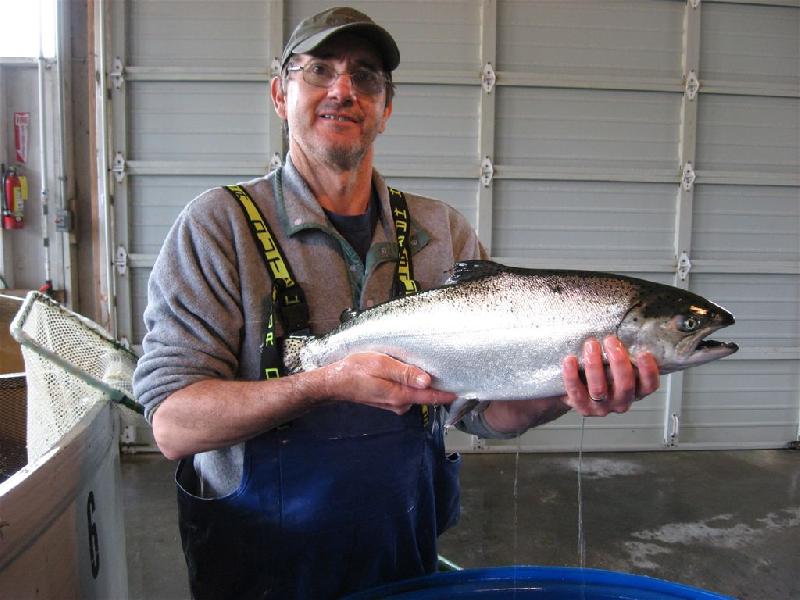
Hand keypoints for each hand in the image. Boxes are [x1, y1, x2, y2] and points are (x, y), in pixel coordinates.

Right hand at [319, 352, 455, 414]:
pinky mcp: (388, 400)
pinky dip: (408, 383)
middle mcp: (399, 404)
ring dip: (418, 381)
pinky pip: (405, 392)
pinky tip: (400, 371)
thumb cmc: (354, 371)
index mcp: (399, 395)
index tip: (464, 390)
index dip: (447, 393)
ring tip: (416, 365)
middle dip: (433, 383)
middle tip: (441, 367)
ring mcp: (393, 404)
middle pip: (424, 395)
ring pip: (414, 393)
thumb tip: (426, 380)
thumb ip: (404, 372)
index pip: (430, 397)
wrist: (333, 382)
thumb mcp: (380, 365)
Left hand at [561, 336, 659, 416]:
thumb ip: (624, 352)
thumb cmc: (602, 373)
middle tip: (611, 340)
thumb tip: (628, 326)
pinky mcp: (582, 407)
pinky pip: (576, 391)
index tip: (643, 352)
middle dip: (618, 361)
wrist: (577, 391)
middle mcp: (621, 402)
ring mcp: (601, 407)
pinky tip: (570, 359)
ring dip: (594, 364)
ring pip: (599, 389)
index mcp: (635, 391)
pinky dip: (571, 374)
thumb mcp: (617, 364)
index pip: (649, 386)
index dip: (649, 371)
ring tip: (591, 344)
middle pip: (625, 385)